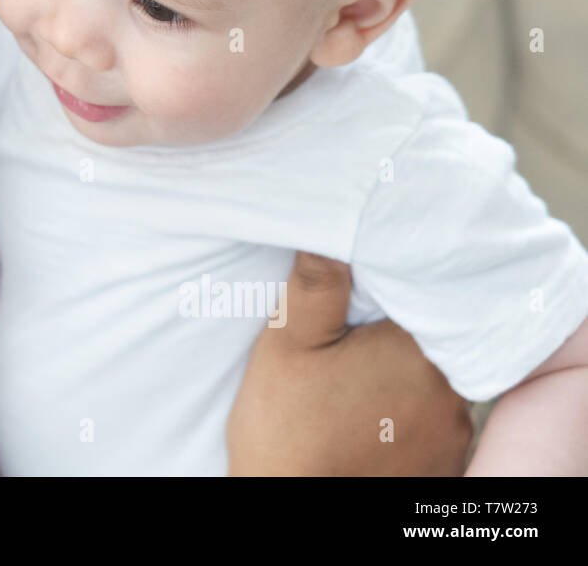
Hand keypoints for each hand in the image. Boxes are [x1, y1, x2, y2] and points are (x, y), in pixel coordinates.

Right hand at [226, 251, 473, 474]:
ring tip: (351, 375)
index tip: (360, 290)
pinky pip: (432, 416)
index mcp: (416, 351)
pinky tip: (364, 410)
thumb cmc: (286, 429)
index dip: (392, 287)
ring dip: (401, 370)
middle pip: (429, 337)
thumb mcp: (287, 344)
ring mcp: (452, 432)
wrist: (288, 504)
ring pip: (432, 377)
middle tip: (347, 335)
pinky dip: (404, 408)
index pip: (423, 296)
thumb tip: (329, 233)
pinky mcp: (444, 462)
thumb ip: (316, 286)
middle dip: (393, 329)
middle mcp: (450, 392)